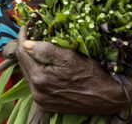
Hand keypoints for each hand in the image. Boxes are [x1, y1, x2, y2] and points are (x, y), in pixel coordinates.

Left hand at [16, 40, 131, 114]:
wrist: (109, 97)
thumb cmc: (92, 74)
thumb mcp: (70, 57)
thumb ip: (46, 50)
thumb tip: (26, 43)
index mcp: (40, 78)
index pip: (22, 52)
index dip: (22, 37)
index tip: (26, 26)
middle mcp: (37, 92)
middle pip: (23, 64)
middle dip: (25, 48)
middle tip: (31, 35)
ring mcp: (41, 100)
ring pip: (28, 74)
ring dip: (31, 61)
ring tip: (37, 48)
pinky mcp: (47, 105)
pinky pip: (35, 86)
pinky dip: (37, 74)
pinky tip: (44, 66)